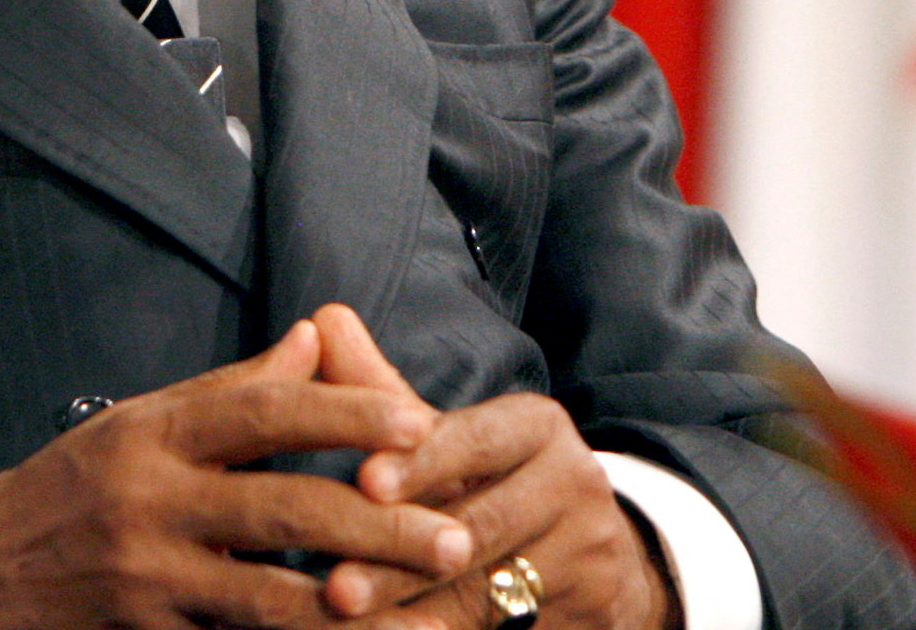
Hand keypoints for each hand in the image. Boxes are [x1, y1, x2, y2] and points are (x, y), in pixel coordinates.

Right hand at [0, 318, 478, 628]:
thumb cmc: (73, 491)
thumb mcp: (139, 423)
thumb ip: (232, 391)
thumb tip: (318, 339)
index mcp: (157, 433)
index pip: (265, 412)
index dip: (347, 415)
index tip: (421, 422)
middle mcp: (153, 503)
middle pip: (284, 508)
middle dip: (379, 525)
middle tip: (456, 537)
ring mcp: (148, 580)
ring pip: (269, 594)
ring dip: (353, 605)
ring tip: (424, 610)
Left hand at [311, 306, 678, 629]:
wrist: (593, 556)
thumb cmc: (492, 483)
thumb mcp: (449, 439)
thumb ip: (384, 391)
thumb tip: (322, 318)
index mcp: (538, 426)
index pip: (478, 439)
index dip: (423, 462)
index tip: (364, 481)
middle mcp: (576, 480)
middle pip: (479, 525)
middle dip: (400, 556)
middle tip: (335, 584)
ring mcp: (589, 549)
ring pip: (490, 587)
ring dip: (414, 607)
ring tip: (349, 620)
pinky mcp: (593, 606)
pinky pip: (511, 629)